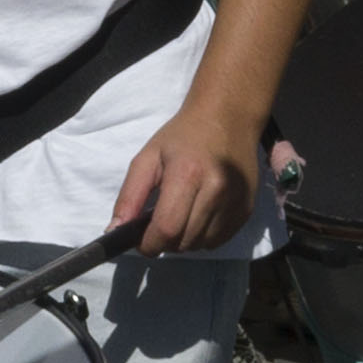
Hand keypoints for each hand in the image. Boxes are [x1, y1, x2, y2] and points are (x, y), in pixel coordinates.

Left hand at [112, 96, 263, 254]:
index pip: (167, 228)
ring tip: (181, 215)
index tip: (141, 241)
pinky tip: (199, 215)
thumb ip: (130, 195)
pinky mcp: (247, 210)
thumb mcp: (148, 157)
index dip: (149, 243)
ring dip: (185, 240)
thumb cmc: (183, 136)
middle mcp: (216, 190)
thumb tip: (115, 231)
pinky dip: (203, 236)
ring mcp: (236, 201)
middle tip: (160, 222)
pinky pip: (218, 241)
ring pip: (201, 245)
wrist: (228, 117)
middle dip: (165, 241)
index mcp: (187, 174)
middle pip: (183, 241)